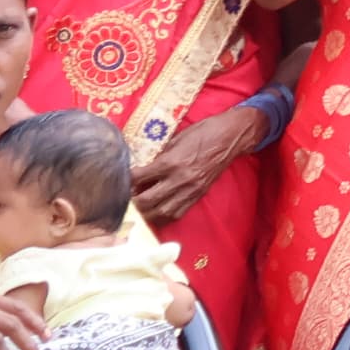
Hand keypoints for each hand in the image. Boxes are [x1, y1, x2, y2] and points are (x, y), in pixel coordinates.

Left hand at [130, 106, 268, 230]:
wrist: (231, 137)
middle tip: (123, 200)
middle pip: (147, 201)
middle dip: (132, 203)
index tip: (118, 182)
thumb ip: (159, 157)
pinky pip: (177, 214)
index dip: (125, 181)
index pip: (139, 178)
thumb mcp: (175, 140)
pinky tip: (155, 214)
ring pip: (162, 213)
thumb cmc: (202, 132)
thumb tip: (142, 171)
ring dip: (146, 214)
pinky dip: (163, 217)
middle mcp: (179, 180)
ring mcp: (190, 190)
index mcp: (171, 162)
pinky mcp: (198, 195)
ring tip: (137, 210)